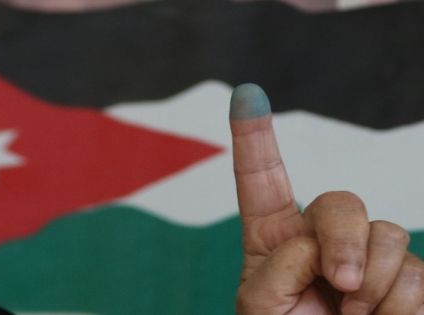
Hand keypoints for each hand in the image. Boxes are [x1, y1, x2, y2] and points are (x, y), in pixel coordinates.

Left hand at [230, 84, 423, 314]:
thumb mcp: (260, 305)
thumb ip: (279, 267)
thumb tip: (321, 246)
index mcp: (274, 238)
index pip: (261, 180)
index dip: (254, 138)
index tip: (246, 95)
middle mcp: (320, 239)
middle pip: (341, 202)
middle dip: (344, 240)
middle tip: (340, 283)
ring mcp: (364, 256)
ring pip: (387, 235)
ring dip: (371, 282)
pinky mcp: (402, 278)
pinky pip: (416, 271)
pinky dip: (399, 302)